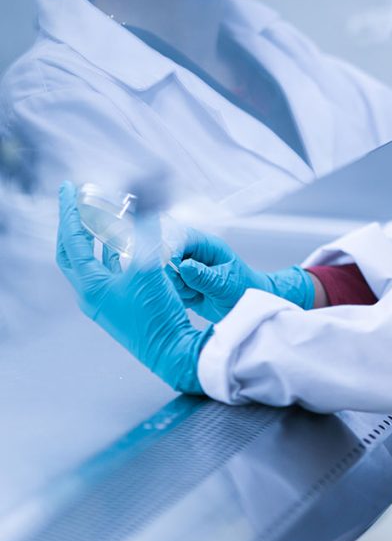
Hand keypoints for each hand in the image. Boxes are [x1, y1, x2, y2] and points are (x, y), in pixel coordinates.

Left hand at [57, 181, 211, 393]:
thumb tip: (147, 198)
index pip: (71, 241)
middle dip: (74, 224)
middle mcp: (93, 294)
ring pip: (94, 260)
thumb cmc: (157, 315)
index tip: (69, 188)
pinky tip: (127, 241)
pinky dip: (115, 251)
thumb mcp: (150, 267)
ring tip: (101, 214)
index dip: (69, 212)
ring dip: (96, 236)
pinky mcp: (123, 303)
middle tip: (76, 201)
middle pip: (73, 252)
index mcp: (91, 286)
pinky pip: (112, 270)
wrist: (174, 352)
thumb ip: (146, 230)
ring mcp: (107, 300)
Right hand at [170, 230, 314, 321]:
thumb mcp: (227, 284)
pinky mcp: (182, 284)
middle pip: (167, 255)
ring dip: (176, 287)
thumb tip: (184, 266)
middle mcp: (194, 254)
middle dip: (172, 274)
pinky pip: (168, 289)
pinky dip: (177, 297)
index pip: (181, 238)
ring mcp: (186, 269)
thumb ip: (205, 276)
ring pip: (165, 275)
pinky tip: (193, 299)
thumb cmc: (245, 289)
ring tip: (197, 294)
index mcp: (207, 245)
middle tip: (189, 288)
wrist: (248, 306)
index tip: (173, 271)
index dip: (171, 251)